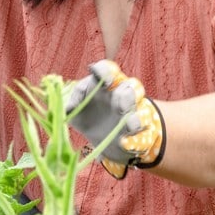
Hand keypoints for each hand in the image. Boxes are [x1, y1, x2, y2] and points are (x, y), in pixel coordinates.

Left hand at [65, 60, 165, 178]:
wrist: (106, 139)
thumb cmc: (89, 117)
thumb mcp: (75, 111)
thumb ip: (72, 106)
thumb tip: (69, 108)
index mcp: (104, 85)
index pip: (108, 70)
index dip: (107, 72)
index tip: (105, 82)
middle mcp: (122, 96)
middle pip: (132, 87)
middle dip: (128, 95)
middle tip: (121, 107)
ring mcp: (134, 114)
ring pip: (143, 110)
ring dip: (136, 118)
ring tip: (130, 126)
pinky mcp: (140, 133)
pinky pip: (144, 135)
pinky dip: (136, 140)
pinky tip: (126, 144)